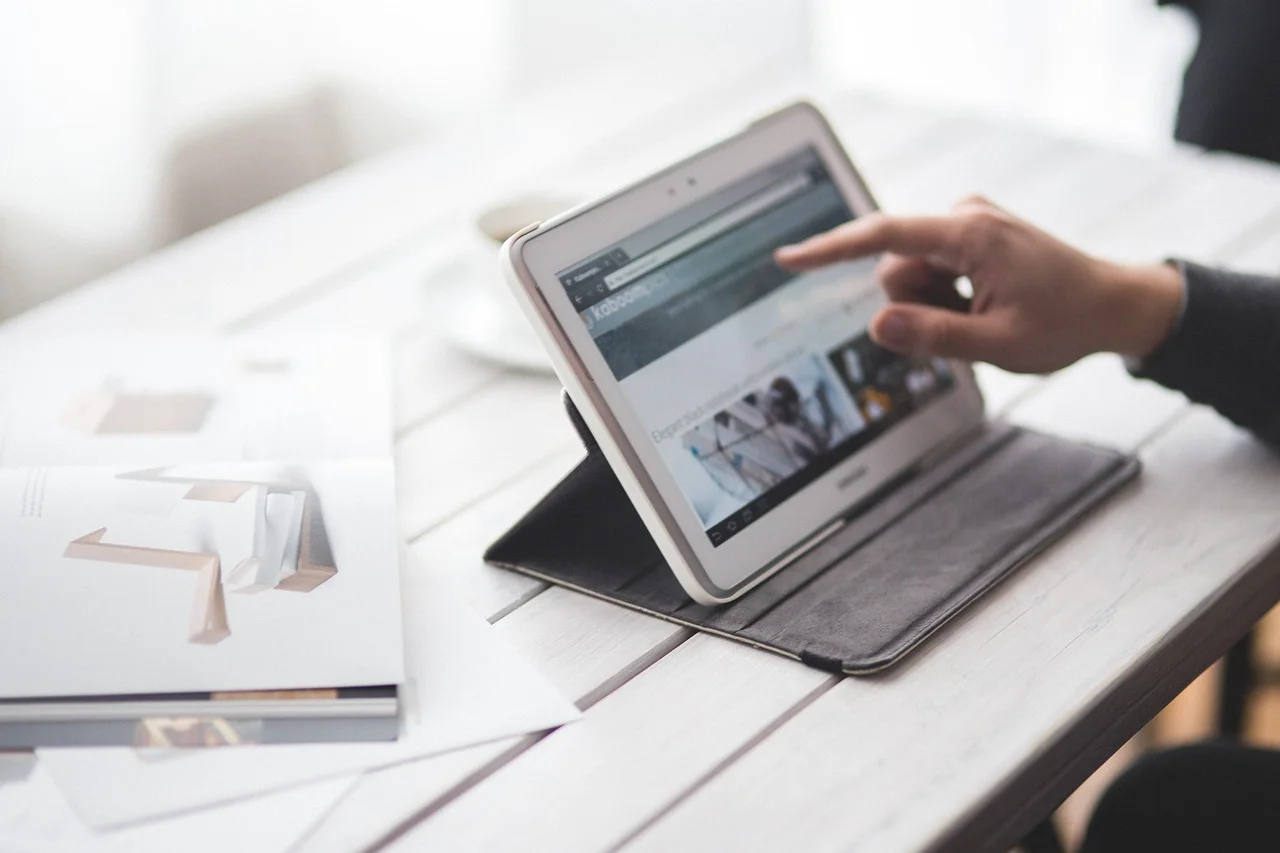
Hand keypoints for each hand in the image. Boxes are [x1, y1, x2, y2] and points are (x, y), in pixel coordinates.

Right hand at [774, 196, 1184, 373]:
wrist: (1114, 304)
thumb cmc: (1066, 323)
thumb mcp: (998, 343)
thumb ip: (933, 335)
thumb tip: (877, 326)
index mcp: (970, 235)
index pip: (881, 238)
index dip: (828, 250)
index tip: (789, 259)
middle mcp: (965, 217)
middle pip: (895, 267)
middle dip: (913, 304)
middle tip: (965, 325)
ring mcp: (969, 223)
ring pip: (910, 273)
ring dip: (931, 304)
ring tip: (980, 316)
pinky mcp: (972, 235)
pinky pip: (931, 269)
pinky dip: (945, 295)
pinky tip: (982, 306)